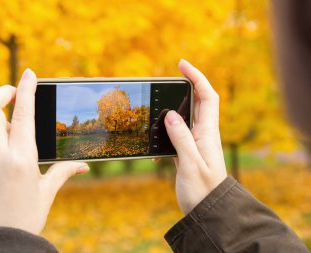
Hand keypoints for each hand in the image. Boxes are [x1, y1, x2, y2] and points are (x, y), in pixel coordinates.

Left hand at [0, 69, 89, 233]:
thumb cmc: (23, 218)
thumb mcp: (46, 193)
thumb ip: (65, 172)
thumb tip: (85, 165)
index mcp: (20, 158)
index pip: (22, 113)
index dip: (26, 88)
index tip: (30, 72)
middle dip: (2, 91)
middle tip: (16, 92)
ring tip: (12, 113)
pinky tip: (3, 135)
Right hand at [164, 59, 226, 214]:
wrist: (208, 212)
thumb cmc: (203, 191)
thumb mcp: (191, 164)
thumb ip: (182, 139)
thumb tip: (171, 115)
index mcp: (208, 133)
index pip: (207, 97)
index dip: (197, 77)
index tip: (182, 64)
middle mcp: (203, 135)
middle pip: (197, 103)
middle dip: (184, 87)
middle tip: (166, 82)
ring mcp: (195, 143)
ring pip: (184, 118)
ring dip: (172, 108)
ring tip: (156, 106)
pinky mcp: (187, 153)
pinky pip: (176, 135)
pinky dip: (164, 133)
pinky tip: (153, 143)